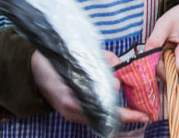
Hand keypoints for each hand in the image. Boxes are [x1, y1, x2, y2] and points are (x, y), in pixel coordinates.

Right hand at [30, 50, 149, 127]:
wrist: (32, 71)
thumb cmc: (55, 61)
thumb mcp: (78, 56)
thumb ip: (102, 61)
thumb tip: (120, 67)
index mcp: (72, 97)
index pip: (102, 108)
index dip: (123, 112)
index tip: (139, 111)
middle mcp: (72, 110)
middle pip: (104, 120)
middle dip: (125, 120)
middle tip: (145, 117)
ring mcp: (71, 115)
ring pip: (100, 122)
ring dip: (119, 121)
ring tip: (138, 117)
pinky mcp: (72, 114)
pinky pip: (93, 120)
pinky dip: (109, 118)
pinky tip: (123, 115)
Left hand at [144, 0, 178, 75]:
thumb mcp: (163, 25)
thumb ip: (153, 43)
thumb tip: (143, 61)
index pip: (168, 72)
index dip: (156, 64)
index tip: (154, 51)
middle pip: (169, 73)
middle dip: (161, 62)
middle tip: (164, 45)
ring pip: (172, 73)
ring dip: (166, 62)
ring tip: (170, 46)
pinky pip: (176, 71)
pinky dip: (171, 62)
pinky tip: (174, 50)